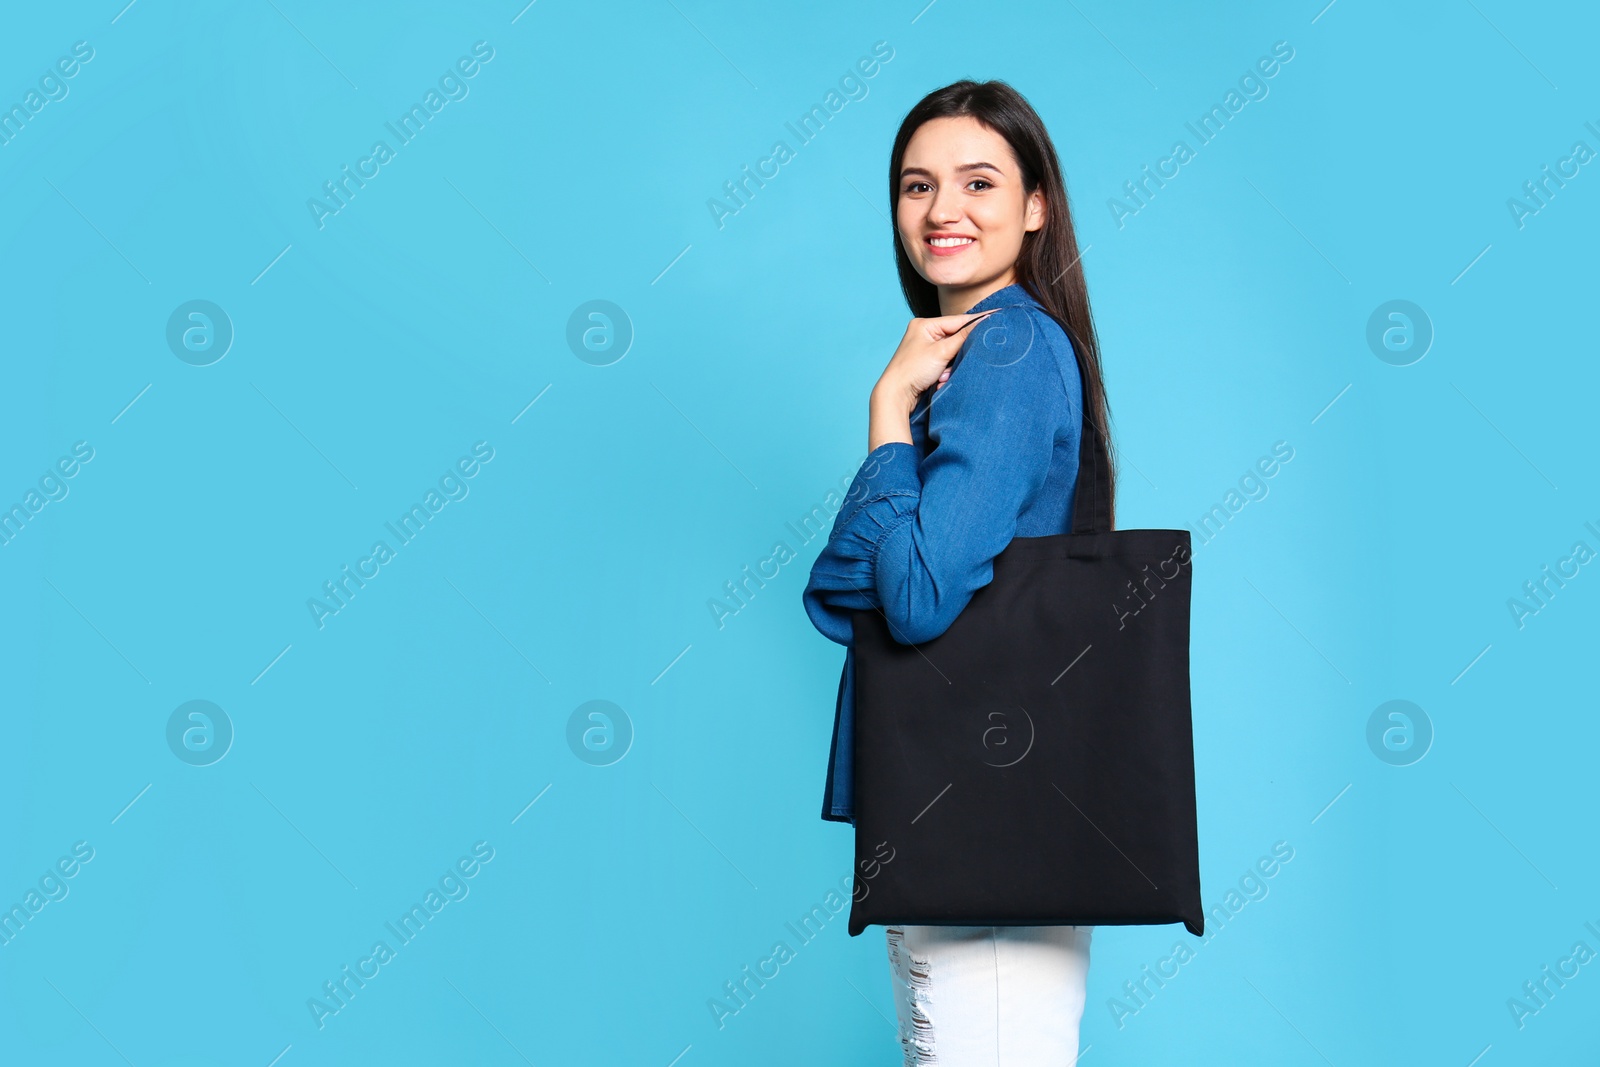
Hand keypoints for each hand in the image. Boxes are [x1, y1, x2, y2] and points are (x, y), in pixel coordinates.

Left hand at [873, 310, 1001, 411]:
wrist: (895, 396)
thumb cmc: (912, 371)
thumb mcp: (941, 351)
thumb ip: (964, 336)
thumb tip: (985, 322)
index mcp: (924, 324)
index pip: (959, 321)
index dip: (979, 321)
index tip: (999, 317)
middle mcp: (924, 334)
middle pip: (956, 337)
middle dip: (962, 350)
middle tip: (971, 356)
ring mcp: (925, 349)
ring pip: (953, 352)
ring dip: (953, 364)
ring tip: (944, 375)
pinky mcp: (927, 364)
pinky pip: (946, 363)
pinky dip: (947, 372)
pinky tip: (941, 380)